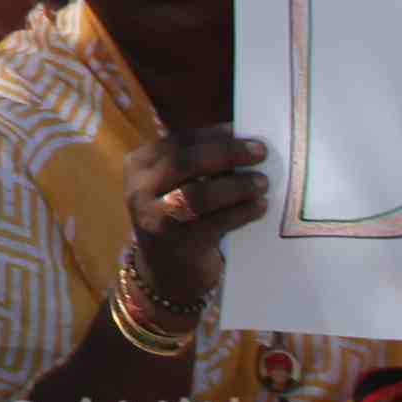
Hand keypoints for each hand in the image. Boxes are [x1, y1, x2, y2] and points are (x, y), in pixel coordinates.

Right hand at [120, 127, 266, 327]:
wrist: (165, 270)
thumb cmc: (179, 216)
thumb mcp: (174, 184)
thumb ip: (197, 163)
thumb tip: (243, 139)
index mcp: (139, 165)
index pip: (178, 140)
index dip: (213, 134)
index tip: (243, 131)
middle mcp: (139, 189)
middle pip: (185, 162)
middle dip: (226, 153)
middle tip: (260, 152)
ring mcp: (155, 218)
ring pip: (199, 194)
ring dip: (236, 186)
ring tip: (262, 183)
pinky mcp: (177, 243)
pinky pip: (215, 223)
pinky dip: (241, 212)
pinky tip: (260, 207)